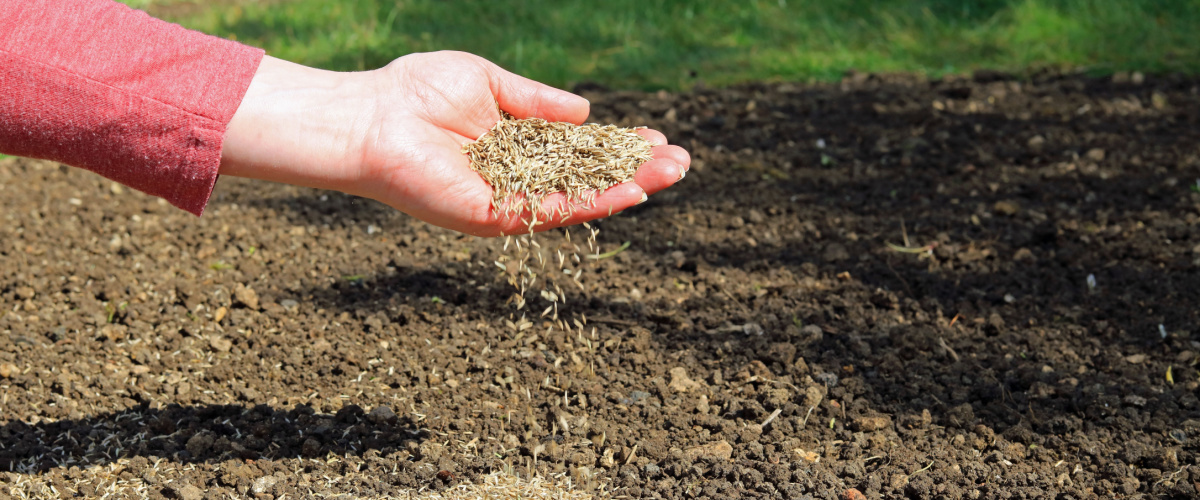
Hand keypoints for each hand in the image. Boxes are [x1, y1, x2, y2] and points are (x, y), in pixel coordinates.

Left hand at [219, 52, 689, 235]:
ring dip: (627, 188)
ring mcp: (508, 200)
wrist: (370, 118)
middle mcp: (517, 178)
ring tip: (670, 174)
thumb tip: (588, 112)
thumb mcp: (490, 83)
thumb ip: (538, 102)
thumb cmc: (416, 93)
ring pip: (580, 198)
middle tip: (680, 162)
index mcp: (516, 147)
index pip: (579, 151)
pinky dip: (593, 202)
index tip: (655, 138)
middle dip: (635, 170)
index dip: (618, 146)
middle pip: (588, 178)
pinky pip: (552, 211)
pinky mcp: (495, 216)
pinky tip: (630, 190)